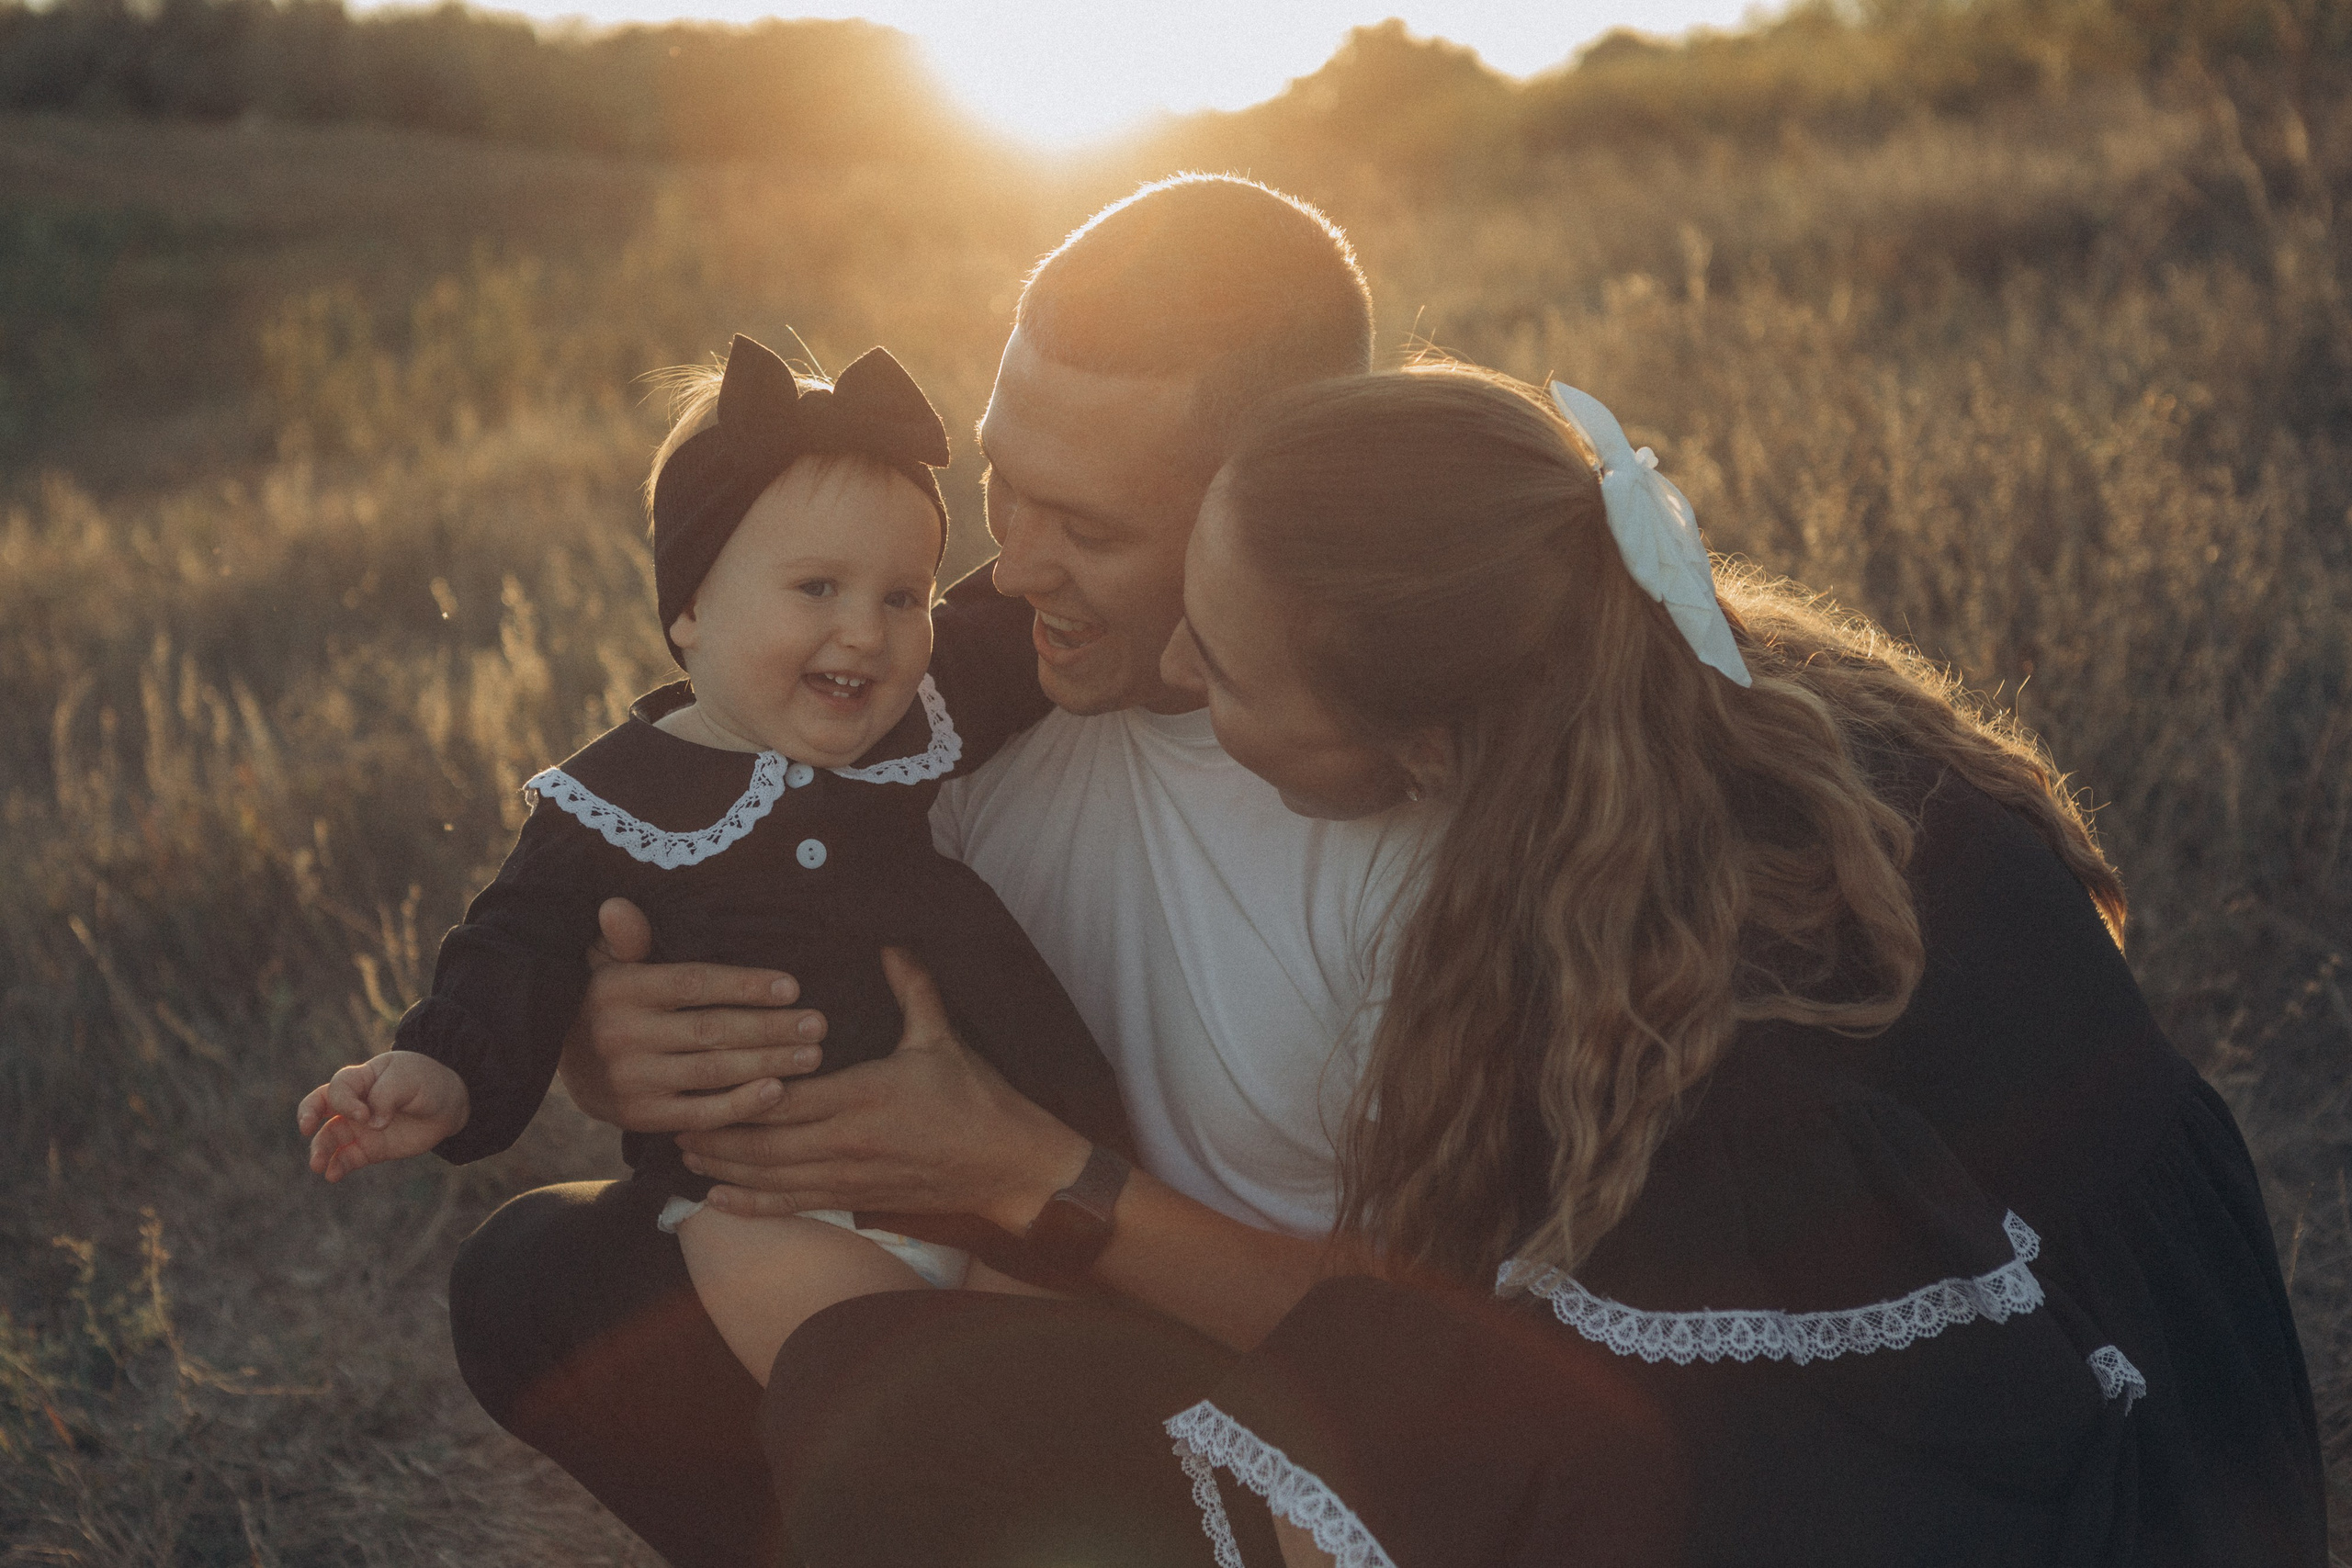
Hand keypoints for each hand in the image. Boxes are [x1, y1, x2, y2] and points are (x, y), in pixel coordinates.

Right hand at [298, 1050, 469, 1180]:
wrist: (449, 1104)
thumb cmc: (426, 1082)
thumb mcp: (408, 1079)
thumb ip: (386, 1096)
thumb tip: (372, 1125)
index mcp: (361, 1078)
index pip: (337, 1088)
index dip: (344, 1102)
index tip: (365, 1114)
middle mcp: (354, 1103)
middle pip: (318, 1107)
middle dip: (307, 1116)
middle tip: (306, 1129)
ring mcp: (360, 1127)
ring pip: (329, 1137)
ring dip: (320, 1150)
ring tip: (317, 1165)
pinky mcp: (369, 1148)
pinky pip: (346, 1158)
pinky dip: (337, 1167)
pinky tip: (332, 1175)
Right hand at [558, 897, 831, 1133]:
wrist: (557, 1059)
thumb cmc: (604, 996)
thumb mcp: (604, 959)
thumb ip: (625, 937)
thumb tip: (619, 906)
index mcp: (622, 989)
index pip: (693, 984)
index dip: (745, 985)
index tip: (793, 987)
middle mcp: (623, 1035)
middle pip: (712, 1030)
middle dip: (771, 1027)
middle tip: (818, 1024)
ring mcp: (631, 1080)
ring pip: (712, 1071)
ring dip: (768, 1063)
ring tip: (813, 1055)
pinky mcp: (639, 1116)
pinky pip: (698, 1114)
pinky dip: (739, 1106)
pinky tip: (777, 1092)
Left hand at [680, 947, 1092, 1233]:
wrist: (1007, 1165)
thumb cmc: (977, 1099)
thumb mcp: (942, 1038)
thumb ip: (911, 990)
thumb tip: (890, 944)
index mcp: (864, 1095)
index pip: (786, 1097)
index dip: (739, 1094)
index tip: (701, 1079)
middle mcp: (848, 1142)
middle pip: (764, 1143)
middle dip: (716, 1134)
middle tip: (673, 1120)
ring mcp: (849, 1177)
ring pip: (771, 1179)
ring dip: (724, 1170)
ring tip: (685, 1156)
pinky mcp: (855, 1201)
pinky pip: (793, 1206)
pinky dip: (752, 1205)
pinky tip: (719, 1202)